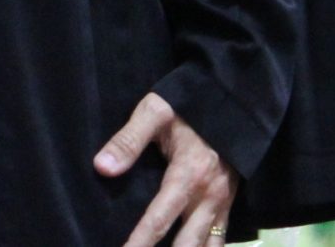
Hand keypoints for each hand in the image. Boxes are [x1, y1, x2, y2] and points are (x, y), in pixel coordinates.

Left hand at [95, 91, 238, 246]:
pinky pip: (220, 240)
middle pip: (188, 244)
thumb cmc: (188, 105)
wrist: (232, 101)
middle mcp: (209, 196)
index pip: (159, 219)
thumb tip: (102, 168)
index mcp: (188, 175)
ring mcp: (222, 203)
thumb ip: (128, 141)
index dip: (140, 242)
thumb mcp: (155, 112)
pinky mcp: (228, 204)